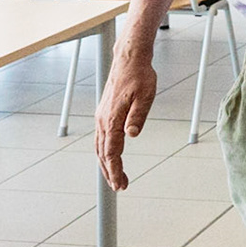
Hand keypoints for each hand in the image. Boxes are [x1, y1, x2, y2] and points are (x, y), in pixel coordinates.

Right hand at [95, 53, 158, 190]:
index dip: (115, 170)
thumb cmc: (139, 76)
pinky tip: (110, 156)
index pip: (111, 152)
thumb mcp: (145, 96)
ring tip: (116, 177)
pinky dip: (104, 151)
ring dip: (106, 163)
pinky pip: (101, 138)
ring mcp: (101, 116)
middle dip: (110, 172)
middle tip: (119, 187)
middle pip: (102, 153)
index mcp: (112, 118)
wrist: (129, 59)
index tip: (120, 184)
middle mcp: (103, 119)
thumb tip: (132, 135)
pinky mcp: (104, 113)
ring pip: (99, 147)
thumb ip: (138, 116)